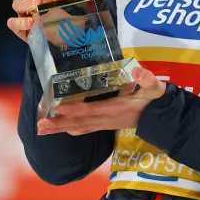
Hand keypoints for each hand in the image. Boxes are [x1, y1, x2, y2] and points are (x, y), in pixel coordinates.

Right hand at [6, 0, 87, 42]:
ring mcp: (25, 16)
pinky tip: (30, 23)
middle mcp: (31, 2)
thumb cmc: (74, 16)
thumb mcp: (81, 1)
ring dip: (26, 4)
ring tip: (38, 7)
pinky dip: (19, 22)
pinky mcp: (23, 31)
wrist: (75, 40)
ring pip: (17, 4)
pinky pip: (13, 24)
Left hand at [37, 66, 166, 135]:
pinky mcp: (104, 125)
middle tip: (40, 126)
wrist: (159, 117)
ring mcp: (104, 124)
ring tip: (42, 129)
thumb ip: (148, 79)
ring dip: (60, 129)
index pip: (91, 110)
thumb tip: (138, 70)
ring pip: (78, 128)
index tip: (58, 108)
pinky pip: (84, 129)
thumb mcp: (154, 88)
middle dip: (59, 124)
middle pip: (79, 123)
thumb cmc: (153, 100)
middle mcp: (106, 119)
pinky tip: (60, 130)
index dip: (74, 109)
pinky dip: (71, 129)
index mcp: (114, 109)